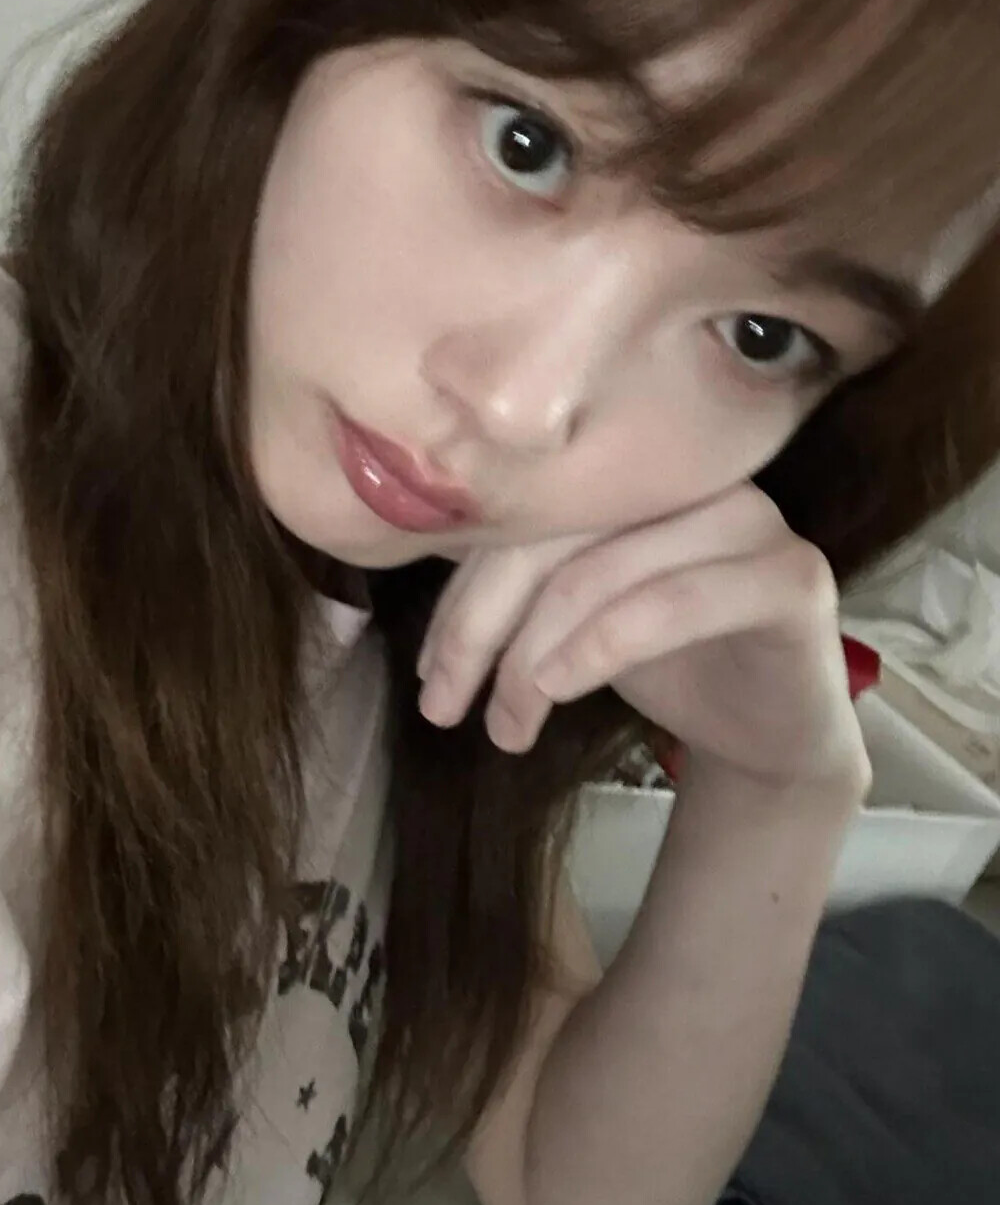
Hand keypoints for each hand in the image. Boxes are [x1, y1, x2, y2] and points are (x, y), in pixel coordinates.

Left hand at [416, 484, 871, 795]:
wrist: (771, 732)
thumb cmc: (665, 660)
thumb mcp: (573, 613)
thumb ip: (517, 580)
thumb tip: (415, 576)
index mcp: (632, 472)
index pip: (522, 518)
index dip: (463, 594)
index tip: (427, 672)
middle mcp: (693, 477)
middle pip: (552, 539)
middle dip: (482, 629)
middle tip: (443, 707)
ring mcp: (749, 519)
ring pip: (599, 573)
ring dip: (531, 659)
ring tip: (503, 725)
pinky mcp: (789, 576)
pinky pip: (672, 602)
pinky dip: (598, 648)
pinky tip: (556, 691)